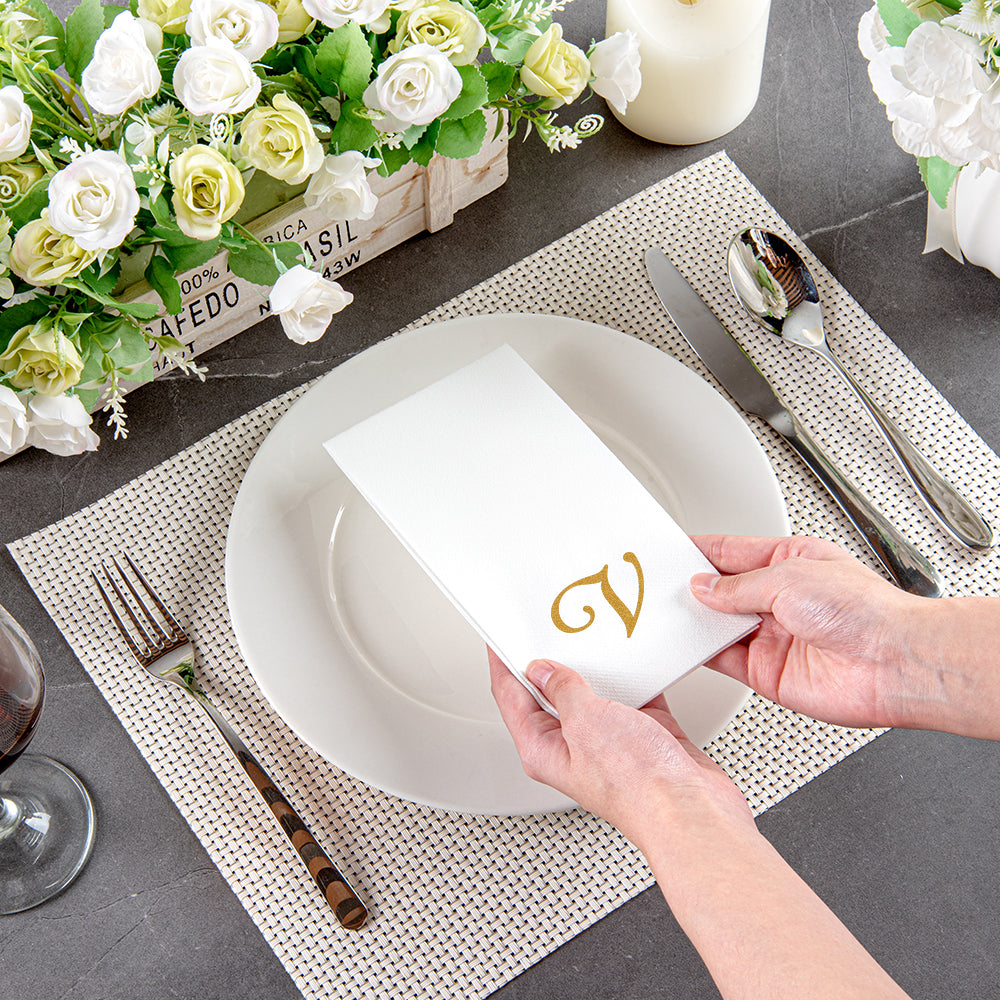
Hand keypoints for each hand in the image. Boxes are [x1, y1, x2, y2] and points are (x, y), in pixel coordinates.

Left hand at [488, 650, 753, 846]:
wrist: (692, 810)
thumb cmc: (637, 787)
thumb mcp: (585, 722)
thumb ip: (562, 690)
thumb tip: (544, 669)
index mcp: (542, 748)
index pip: (510, 696)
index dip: (503, 662)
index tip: (501, 635)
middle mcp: (572, 746)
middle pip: (549, 692)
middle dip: (549, 658)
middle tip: (546, 625)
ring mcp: (607, 740)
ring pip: (592, 691)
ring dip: (594, 665)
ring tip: (590, 633)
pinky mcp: (642, 734)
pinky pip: (631, 694)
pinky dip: (633, 675)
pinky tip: (634, 656)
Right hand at [690, 534, 947, 731]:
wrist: (893, 664)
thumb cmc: (866, 612)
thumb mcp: (788, 578)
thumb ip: (738, 586)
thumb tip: (705, 588)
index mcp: (791, 562)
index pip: (733, 552)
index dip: (701, 551)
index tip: (672, 551)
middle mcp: (781, 599)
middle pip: (723, 590)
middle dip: (694, 587)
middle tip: (661, 585)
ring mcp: (773, 635)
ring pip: (719, 624)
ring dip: (696, 620)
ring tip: (669, 612)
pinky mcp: (766, 670)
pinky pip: (723, 658)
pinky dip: (702, 652)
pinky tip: (688, 643)